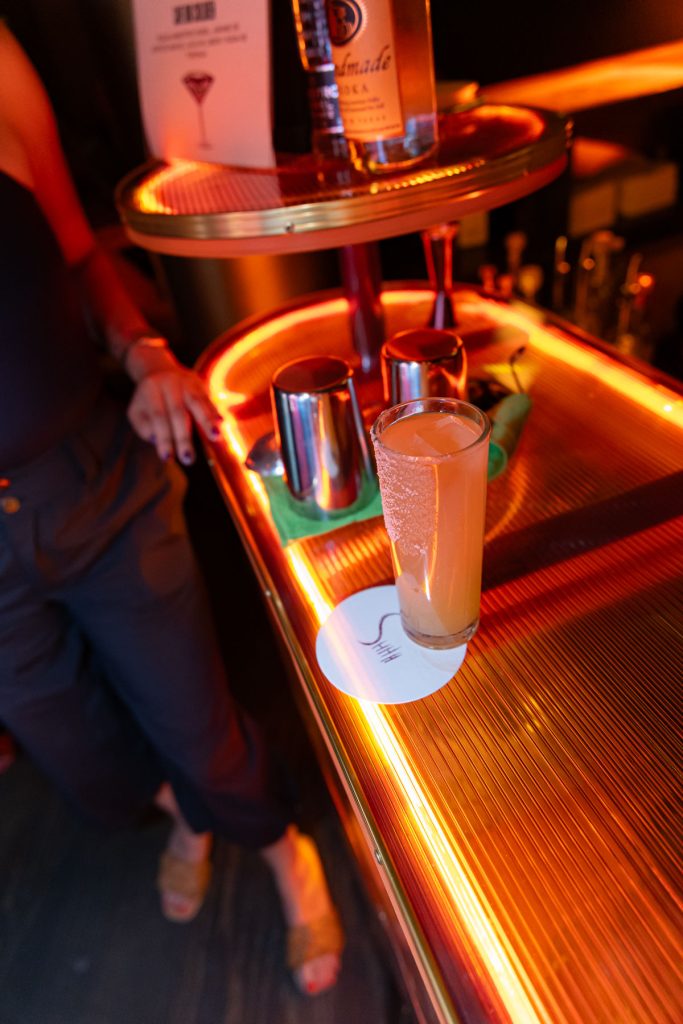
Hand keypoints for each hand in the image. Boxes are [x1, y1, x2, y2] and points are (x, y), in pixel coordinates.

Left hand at [126, 348, 221, 463]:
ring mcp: (187, 382)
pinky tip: (223, 423)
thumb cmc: (148, 400)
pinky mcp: (200, 384)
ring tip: (215, 437)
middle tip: (188, 459)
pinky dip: (215, 412)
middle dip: (183, 437)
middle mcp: (170, 384)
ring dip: (207, 421)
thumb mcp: (136, 411)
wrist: (159, 369)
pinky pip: (209, 399)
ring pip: (197, 402)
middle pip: (178, 412)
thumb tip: (155, 439)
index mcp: (150, 390)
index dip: (163, 437)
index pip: (157, 416)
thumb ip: (143, 427)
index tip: (167, 458)